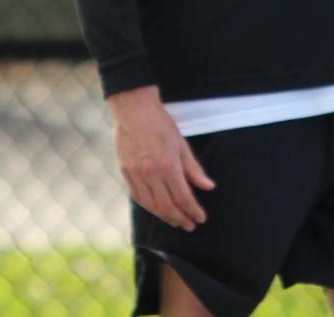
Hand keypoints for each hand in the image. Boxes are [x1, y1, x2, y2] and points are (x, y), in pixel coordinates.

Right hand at [107, 86, 213, 229]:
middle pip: (167, 206)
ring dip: (165, 217)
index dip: (193, 211)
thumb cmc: (160, 124)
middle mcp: (151, 172)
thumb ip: (194, 169)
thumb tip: (208, 186)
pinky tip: (158, 209)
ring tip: (176, 221)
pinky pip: (138, 197)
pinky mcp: (125, 171)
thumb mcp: (182, 144)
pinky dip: (149, 207)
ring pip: (151, 206)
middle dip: (181, 219)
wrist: (133, 109)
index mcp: (168, 164)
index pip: (183, 197)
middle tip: (190, 225)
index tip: (201, 218)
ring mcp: (136, 173)